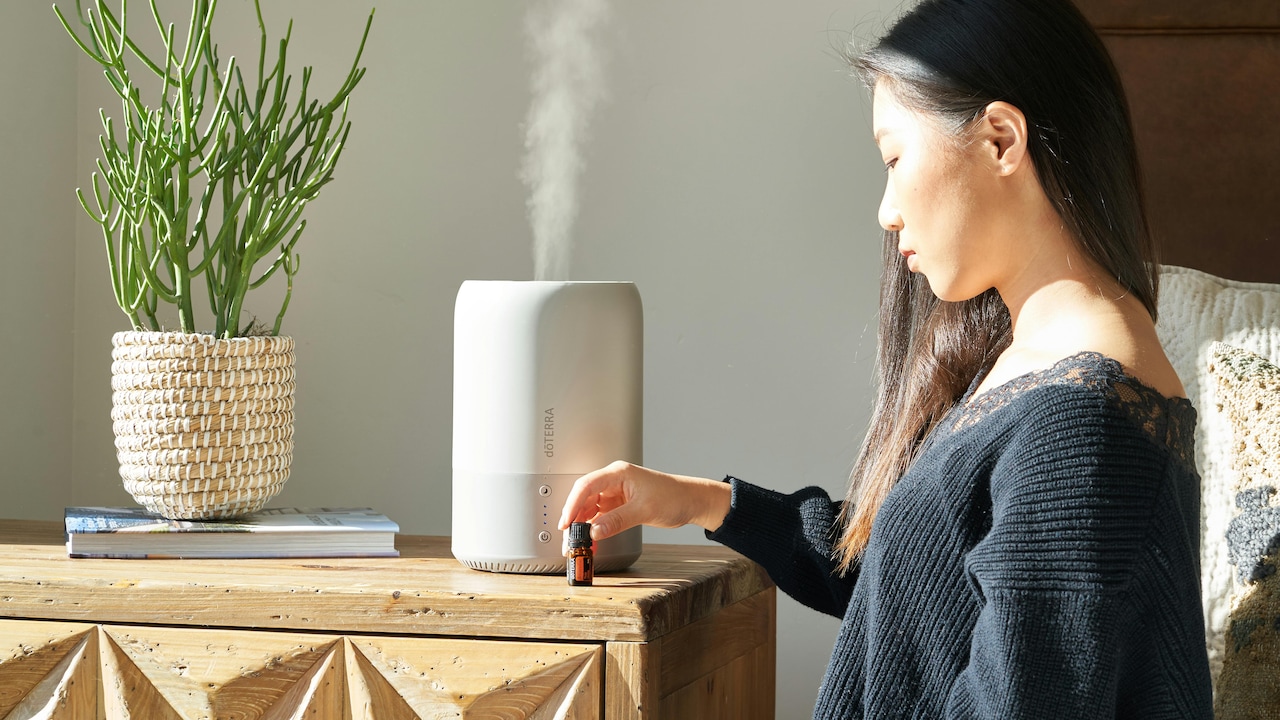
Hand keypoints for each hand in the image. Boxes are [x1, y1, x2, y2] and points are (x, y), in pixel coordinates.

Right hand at [557, 461, 730, 540]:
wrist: (691, 501)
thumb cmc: (673, 497)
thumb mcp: (644, 510)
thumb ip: (617, 520)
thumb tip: (595, 531)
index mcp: (618, 473)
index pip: (586, 486)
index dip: (572, 504)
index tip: (566, 523)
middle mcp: (614, 481)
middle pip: (584, 498)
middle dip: (574, 519)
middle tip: (568, 539)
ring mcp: (615, 493)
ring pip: (590, 508)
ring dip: (582, 526)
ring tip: (577, 544)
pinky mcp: (619, 505)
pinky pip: (601, 516)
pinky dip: (594, 529)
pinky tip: (591, 542)